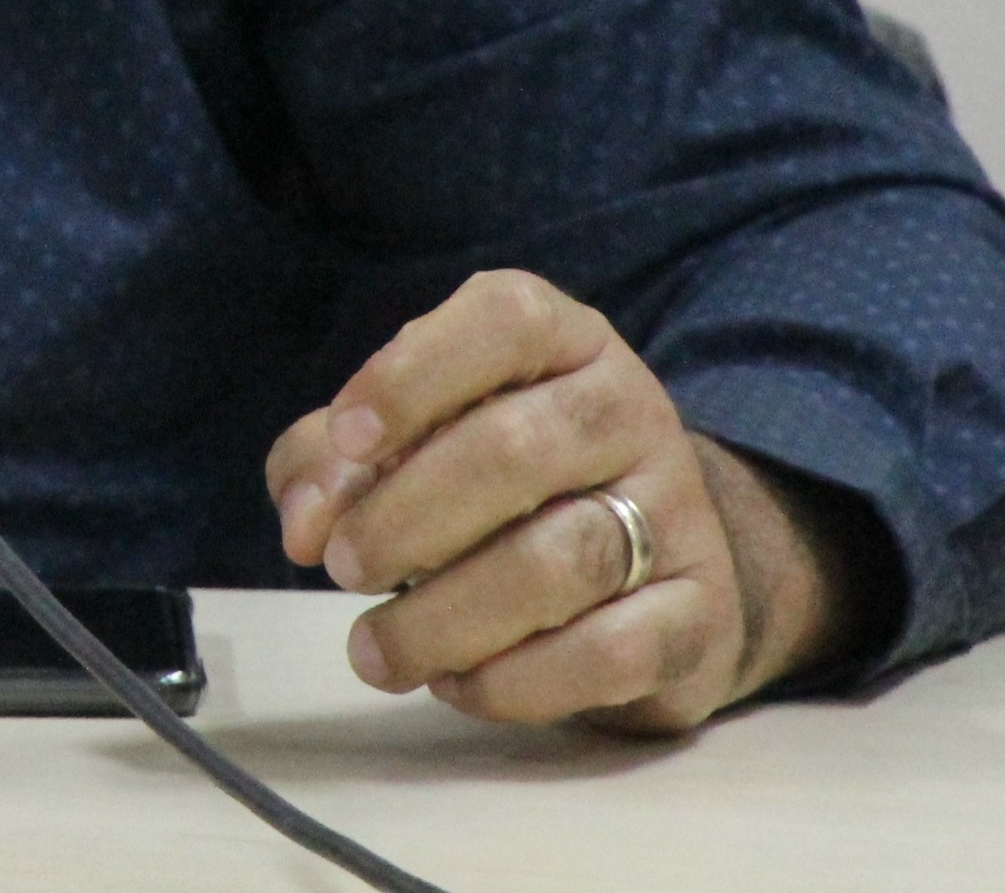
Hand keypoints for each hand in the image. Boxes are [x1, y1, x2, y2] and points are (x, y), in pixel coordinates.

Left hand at [267, 269, 839, 730]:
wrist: (659, 567)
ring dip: (444, 616)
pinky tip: (456, 683)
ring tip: (374, 649)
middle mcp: (628, 409)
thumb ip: (331, 463)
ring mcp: (677, 512)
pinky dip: (514, 681)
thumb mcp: (410, 441)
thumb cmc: (500, 487)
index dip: (415, 374)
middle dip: (407, 516)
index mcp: (561, 340)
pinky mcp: (700, 615)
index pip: (504, 320)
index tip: (347, 438)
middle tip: (343, 567)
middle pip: (516, 449)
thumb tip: (304, 524)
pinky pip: (607, 653)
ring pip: (560, 560)